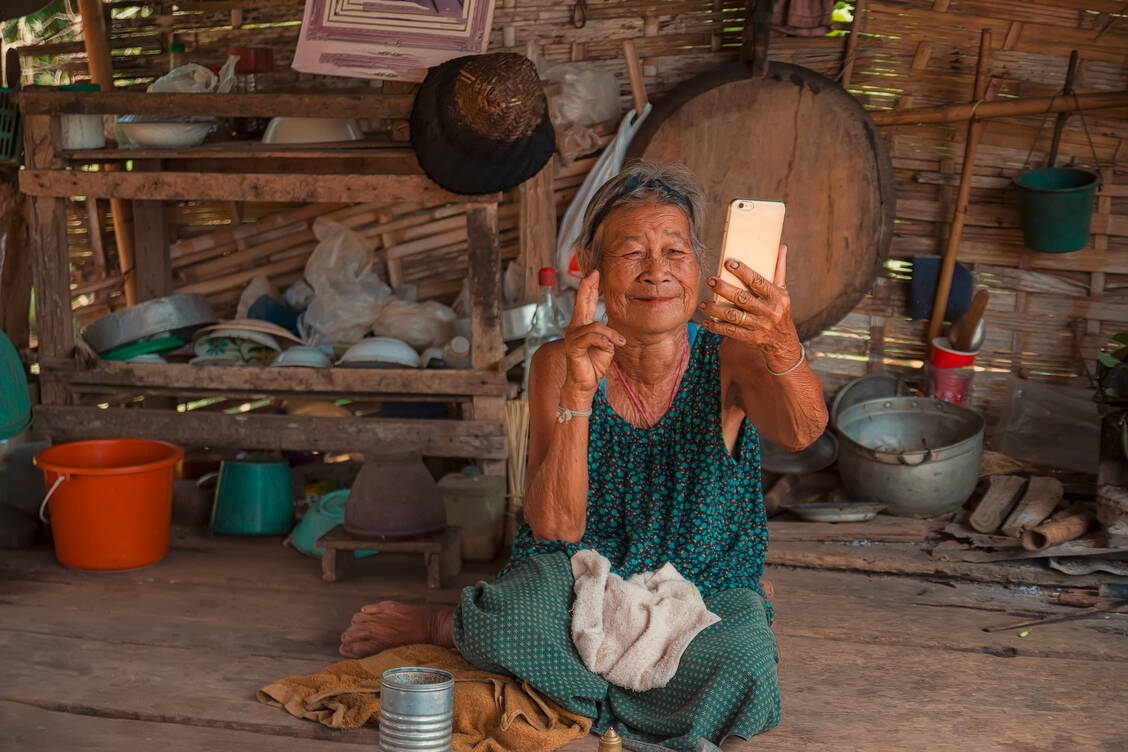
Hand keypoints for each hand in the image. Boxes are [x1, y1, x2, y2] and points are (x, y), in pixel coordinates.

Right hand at [562, 271, 624, 401]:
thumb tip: (610, 325)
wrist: (585, 383)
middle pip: (581, 303)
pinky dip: (604, 341)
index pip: (586, 302)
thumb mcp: (606, 345)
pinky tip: (609, 347)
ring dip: (610, 335)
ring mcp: (573, 336)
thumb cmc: (594, 364)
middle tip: (593, 274)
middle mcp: (575, 327)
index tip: (595, 274)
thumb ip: (606, 333)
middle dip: (588, 287)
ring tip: (619, 343)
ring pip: (595, 326)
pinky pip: (592, 337)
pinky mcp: (574, 346)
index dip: (589, 288)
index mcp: (583, 325)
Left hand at [699, 244, 802, 370]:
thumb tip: (781, 246)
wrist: (783, 343)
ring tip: (703, 303)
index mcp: (777, 296)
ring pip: (733, 316)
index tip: (728, 263)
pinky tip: (706, 321)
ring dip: (715, 309)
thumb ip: (779, 269)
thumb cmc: (780, 311)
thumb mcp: (782, 291)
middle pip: (742, 298)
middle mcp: (769, 311)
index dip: (742, 271)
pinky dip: (716, 327)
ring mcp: (759, 326)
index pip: (757, 281)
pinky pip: (730, 332)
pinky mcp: (751, 338)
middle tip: (709, 280)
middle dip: (723, 289)